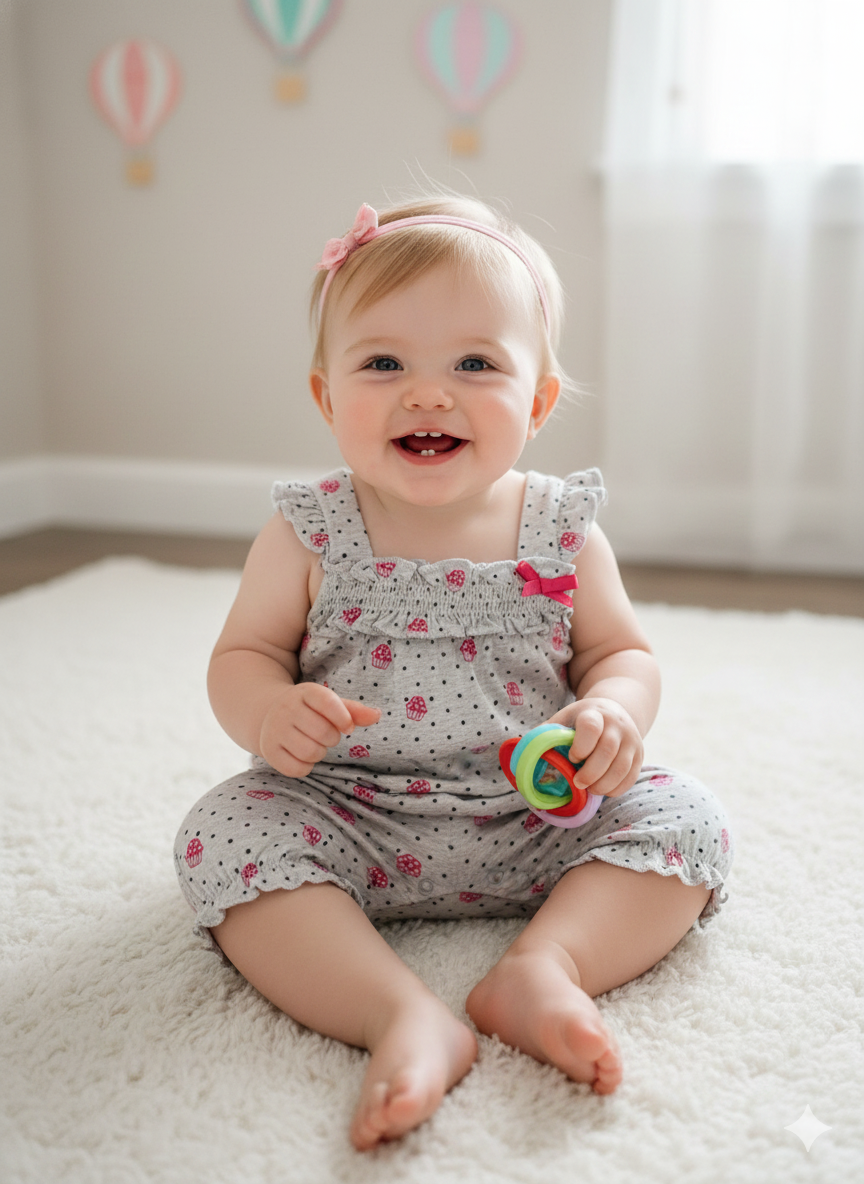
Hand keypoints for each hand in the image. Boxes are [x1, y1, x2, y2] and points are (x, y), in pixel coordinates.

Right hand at [259, 683, 379, 778]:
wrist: (269, 713)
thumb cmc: (309, 710)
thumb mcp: (329, 703)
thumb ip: (354, 710)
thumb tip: (377, 715)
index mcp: (305, 692)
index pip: (328, 703)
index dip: (343, 718)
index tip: (348, 727)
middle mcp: (286, 708)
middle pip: (323, 733)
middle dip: (332, 738)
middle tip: (325, 735)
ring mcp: (274, 730)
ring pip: (310, 752)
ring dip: (320, 753)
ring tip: (315, 744)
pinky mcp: (268, 751)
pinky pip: (296, 769)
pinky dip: (306, 767)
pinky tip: (302, 755)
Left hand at [549, 697, 642, 798]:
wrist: (615, 710)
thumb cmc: (581, 720)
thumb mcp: (564, 718)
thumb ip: (545, 735)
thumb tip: (521, 753)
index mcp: (594, 713)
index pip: (591, 727)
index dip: (581, 745)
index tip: (572, 757)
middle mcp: (617, 724)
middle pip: (607, 751)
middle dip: (591, 773)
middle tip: (578, 783)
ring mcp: (631, 739)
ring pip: (622, 767)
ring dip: (604, 784)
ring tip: (590, 789)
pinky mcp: (640, 754)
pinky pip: (631, 776)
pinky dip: (617, 788)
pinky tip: (604, 789)